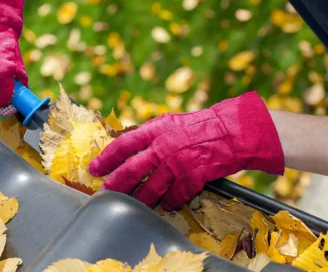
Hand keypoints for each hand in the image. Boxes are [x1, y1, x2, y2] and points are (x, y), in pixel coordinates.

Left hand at [88, 91, 283, 210]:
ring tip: (133, 204)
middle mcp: (164, 146)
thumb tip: (130, 146)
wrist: (232, 130)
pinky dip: (169, 202)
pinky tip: (166, 205)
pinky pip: (175, 196)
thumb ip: (151, 134)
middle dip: (116, 184)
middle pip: (132, 170)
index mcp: (156, 129)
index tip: (95, 168)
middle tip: (106, 192)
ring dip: (141, 199)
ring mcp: (178, 163)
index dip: (106, 158)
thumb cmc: (200, 125)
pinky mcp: (194, 176)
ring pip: (152, 188)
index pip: (123, 144)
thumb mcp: (171, 122)